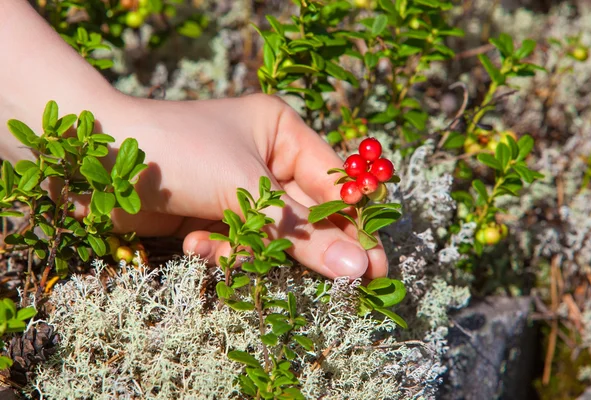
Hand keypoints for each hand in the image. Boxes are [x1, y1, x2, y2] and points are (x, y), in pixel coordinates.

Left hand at [80, 93, 387, 278]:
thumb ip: (301, 232)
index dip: (359, 225)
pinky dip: (223, 251)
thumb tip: (357, 268)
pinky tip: (196, 242)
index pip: (337, 184)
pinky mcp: (215, 217)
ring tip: (221, 243)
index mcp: (282, 134)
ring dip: (253, 249)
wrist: (95, 159)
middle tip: (350, 283)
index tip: (378, 266)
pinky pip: (242, 246)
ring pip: (277, 238)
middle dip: (313, 247)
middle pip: (311, 215)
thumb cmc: (178, 152)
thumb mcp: (246, 189)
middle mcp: (266, 160)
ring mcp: (240, 191)